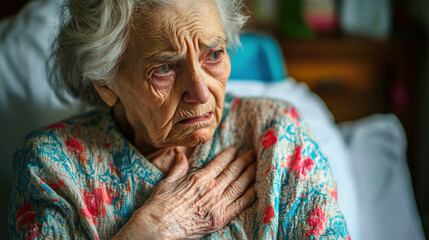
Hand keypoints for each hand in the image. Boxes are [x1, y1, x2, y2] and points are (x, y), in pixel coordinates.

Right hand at [113, 147, 256, 239]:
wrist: (158, 226)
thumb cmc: (159, 206)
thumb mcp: (166, 182)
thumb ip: (177, 168)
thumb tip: (180, 155)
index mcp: (199, 178)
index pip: (219, 163)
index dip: (229, 155)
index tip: (236, 149)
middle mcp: (211, 188)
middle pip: (233, 172)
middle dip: (244, 161)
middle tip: (253, 153)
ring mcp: (218, 204)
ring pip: (240, 185)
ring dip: (250, 174)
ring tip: (258, 165)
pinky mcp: (221, 219)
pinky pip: (241, 205)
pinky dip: (251, 195)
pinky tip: (258, 188)